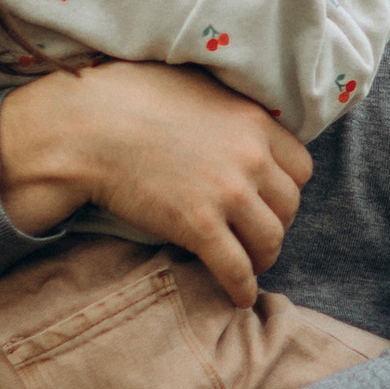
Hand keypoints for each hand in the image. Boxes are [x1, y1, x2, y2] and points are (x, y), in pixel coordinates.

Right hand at [0, 61, 309, 307]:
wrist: (89, 127)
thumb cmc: (133, 98)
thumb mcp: (200, 91)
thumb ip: (231, 112)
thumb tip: (238, 127)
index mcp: (255, 123)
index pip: (300, 168)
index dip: (286, 188)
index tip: (270, 199)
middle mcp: (252, 159)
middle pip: (289, 206)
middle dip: (276, 223)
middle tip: (256, 233)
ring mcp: (228, 195)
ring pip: (270, 240)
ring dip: (263, 257)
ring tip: (251, 264)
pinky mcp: (199, 227)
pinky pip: (236, 268)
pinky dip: (242, 288)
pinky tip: (239, 297)